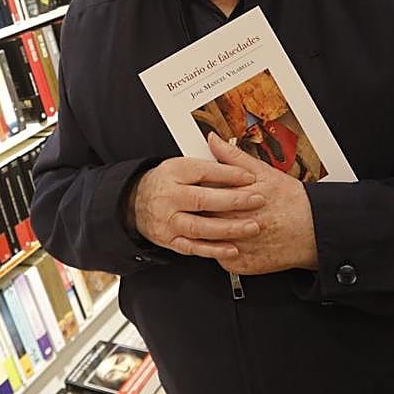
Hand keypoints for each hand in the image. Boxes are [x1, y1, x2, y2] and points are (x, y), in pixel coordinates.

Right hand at [127, 155, 265, 261]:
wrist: (135, 203)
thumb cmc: (165, 182)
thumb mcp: (181, 164)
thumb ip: (205, 160)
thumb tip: (222, 143)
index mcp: (174, 173)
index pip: (204, 171)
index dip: (229, 174)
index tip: (250, 177)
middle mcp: (170, 197)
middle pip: (202, 200)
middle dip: (233, 201)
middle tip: (257, 200)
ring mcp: (169, 221)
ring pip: (200, 227)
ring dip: (228, 229)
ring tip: (251, 227)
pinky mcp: (170, 240)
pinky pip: (193, 247)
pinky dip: (214, 250)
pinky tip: (232, 249)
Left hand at [206, 132, 317, 274]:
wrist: (312, 230)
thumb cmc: (290, 201)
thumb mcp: (262, 172)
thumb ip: (233, 157)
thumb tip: (213, 140)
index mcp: (234, 201)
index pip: (200, 195)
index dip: (193, 190)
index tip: (188, 186)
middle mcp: (233, 226)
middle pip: (200, 218)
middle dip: (195, 211)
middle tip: (192, 205)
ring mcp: (235, 248)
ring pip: (205, 240)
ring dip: (202, 232)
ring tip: (204, 221)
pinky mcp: (240, 265)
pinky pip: (218, 258)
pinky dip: (218, 250)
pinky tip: (223, 239)